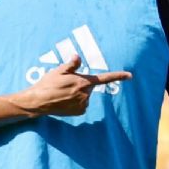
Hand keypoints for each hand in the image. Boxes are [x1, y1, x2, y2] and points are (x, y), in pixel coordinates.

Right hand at [16, 55, 130, 116]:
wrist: (38, 102)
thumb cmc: (48, 83)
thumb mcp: (59, 70)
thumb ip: (72, 64)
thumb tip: (78, 57)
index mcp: (83, 81)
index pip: (104, 78)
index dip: (118, 76)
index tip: (130, 75)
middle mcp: (85, 94)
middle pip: (89, 86)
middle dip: (81, 83)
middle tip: (65, 83)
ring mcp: (83, 104)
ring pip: (85, 95)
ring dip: (78, 93)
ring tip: (63, 92)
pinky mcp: (79, 112)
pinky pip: (82, 104)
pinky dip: (76, 102)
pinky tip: (65, 101)